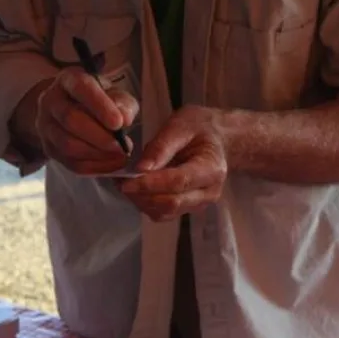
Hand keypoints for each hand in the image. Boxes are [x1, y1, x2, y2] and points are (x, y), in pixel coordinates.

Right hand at [35, 67, 137, 174]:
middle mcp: (50, 100)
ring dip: (97, 153)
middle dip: (99, 136)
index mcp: (68, 80)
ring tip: (120, 155)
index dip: (99, 106)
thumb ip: (123, 103)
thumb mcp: (114, 93)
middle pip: (70, 119)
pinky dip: (95, 167)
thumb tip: (125, 119)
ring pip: (68, 144)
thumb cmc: (98, 100)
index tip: (118, 123)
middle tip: (122, 145)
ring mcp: (46, 126)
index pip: (80, 88)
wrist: (71, 111)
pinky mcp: (49, 149)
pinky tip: (112, 164)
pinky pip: (70, 163)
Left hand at [117, 105, 227, 221]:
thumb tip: (140, 169)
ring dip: (141, 201)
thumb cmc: (200, 127)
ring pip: (164, 212)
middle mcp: (208, 192)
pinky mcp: (188, 208)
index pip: (178, 182)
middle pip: (171, 203)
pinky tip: (136, 188)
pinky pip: (163, 213)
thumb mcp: (181, 124)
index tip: (126, 181)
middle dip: (142, 195)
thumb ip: (161, 146)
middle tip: (120, 181)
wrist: (218, 139)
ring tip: (125, 183)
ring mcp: (199, 203)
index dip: (150, 184)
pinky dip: (145, 203)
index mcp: (212, 169)